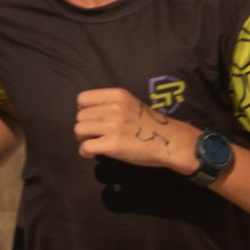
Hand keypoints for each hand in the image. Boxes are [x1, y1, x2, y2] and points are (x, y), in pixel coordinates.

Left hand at [74, 87, 194, 171]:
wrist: (170, 141)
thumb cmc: (150, 124)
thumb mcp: (131, 104)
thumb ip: (111, 105)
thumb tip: (89, 115)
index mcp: (117, 95)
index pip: (82, 98)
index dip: (83, 110)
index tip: (91, 119)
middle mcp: (113, 108)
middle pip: (80, 116)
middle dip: (84, 127)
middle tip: (94, 135)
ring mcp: (113, 126)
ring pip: (79, 130)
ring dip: (83, 139)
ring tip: (94, 143)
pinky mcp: (113, 144)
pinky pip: (85, 147)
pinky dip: (85, 152)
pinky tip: (93, 153)